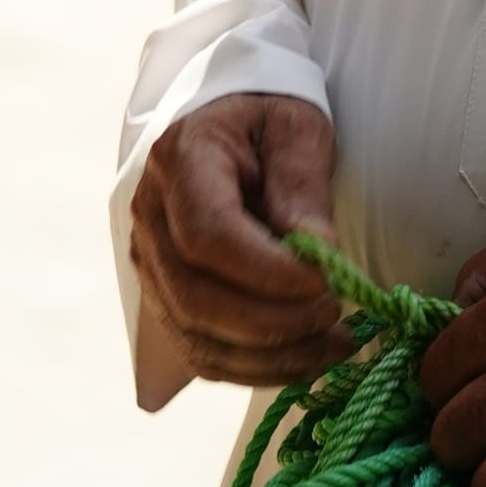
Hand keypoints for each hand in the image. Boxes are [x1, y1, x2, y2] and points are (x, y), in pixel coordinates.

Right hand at [129, 93, 348, 386]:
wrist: (231, 121)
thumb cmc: (268, 118)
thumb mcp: (297, 131)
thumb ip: (302, 189)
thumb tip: (317, 257)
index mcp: (180, 160)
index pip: (209, 235)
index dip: (266, 273)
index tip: (324, 284)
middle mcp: (150, 216)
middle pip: (195, 297)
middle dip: (271, 324)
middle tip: (335, 317)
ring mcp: (150, 261)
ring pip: (195, 336)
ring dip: (269, 357)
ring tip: (334, 346)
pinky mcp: (165, 296)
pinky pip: (201, 350)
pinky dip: (255, 368)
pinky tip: (306, 360)